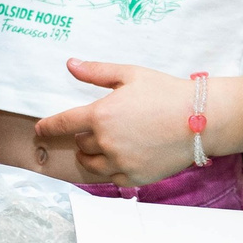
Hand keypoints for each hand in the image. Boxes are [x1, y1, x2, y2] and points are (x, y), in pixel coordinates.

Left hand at [33, 60, 210, 187]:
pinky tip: (120, 159)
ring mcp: (120, 163)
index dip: (48, 127)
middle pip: (80, 144)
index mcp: (100, 115)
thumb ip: (96, 72)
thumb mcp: (130, 75)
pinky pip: (111, 178)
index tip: (40, 130)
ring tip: (103, 146)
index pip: (62, 124)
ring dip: (91, 155)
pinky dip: (111, 170)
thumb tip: (71, 64)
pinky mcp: (136, 178)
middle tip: (99, 128)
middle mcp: (106, 142)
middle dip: (84, 136)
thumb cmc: (167, 92)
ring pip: (91, 164)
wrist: (202, 120)